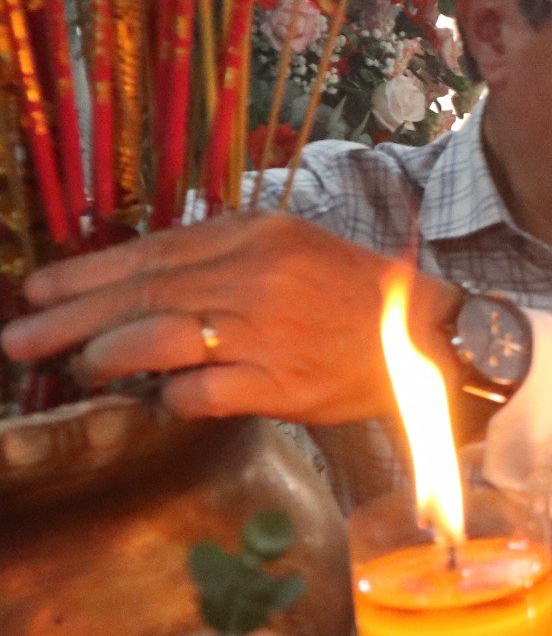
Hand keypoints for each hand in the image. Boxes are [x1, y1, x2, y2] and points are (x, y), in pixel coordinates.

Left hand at [0, 212, 448, 423]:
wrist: (428, 337)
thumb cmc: (352, 294)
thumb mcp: (288, 248)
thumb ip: (220, 257)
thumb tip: (141, 283)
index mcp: (253, 234)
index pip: (149, 253)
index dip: (84, 275)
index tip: (37, 290)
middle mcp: (254, 276)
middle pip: (139, 296)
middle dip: (67, 320)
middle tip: (18, 339)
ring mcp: (265, 331)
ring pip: (155, 341)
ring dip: (105, 358)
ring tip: (77, 370)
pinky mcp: (279, 383)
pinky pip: (198, 393)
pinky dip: (169, 398)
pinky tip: (159, 400)